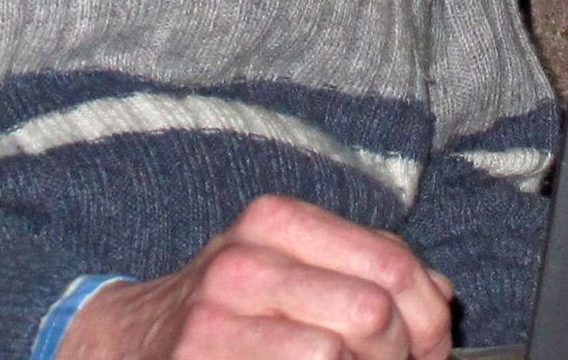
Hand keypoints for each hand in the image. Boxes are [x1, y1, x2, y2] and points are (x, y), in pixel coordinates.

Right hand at [58, 195, 455, 359]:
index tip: (431, 347)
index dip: (428, 316)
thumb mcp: (288, 264)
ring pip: (338, 352)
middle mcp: (246, 259)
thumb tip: (441, 297)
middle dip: (402, 356)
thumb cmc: (225, 307)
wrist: (126, 341)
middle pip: (372, 311)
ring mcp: (217, 317)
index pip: (391, 262)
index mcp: (277, 221)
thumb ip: (363, 268)